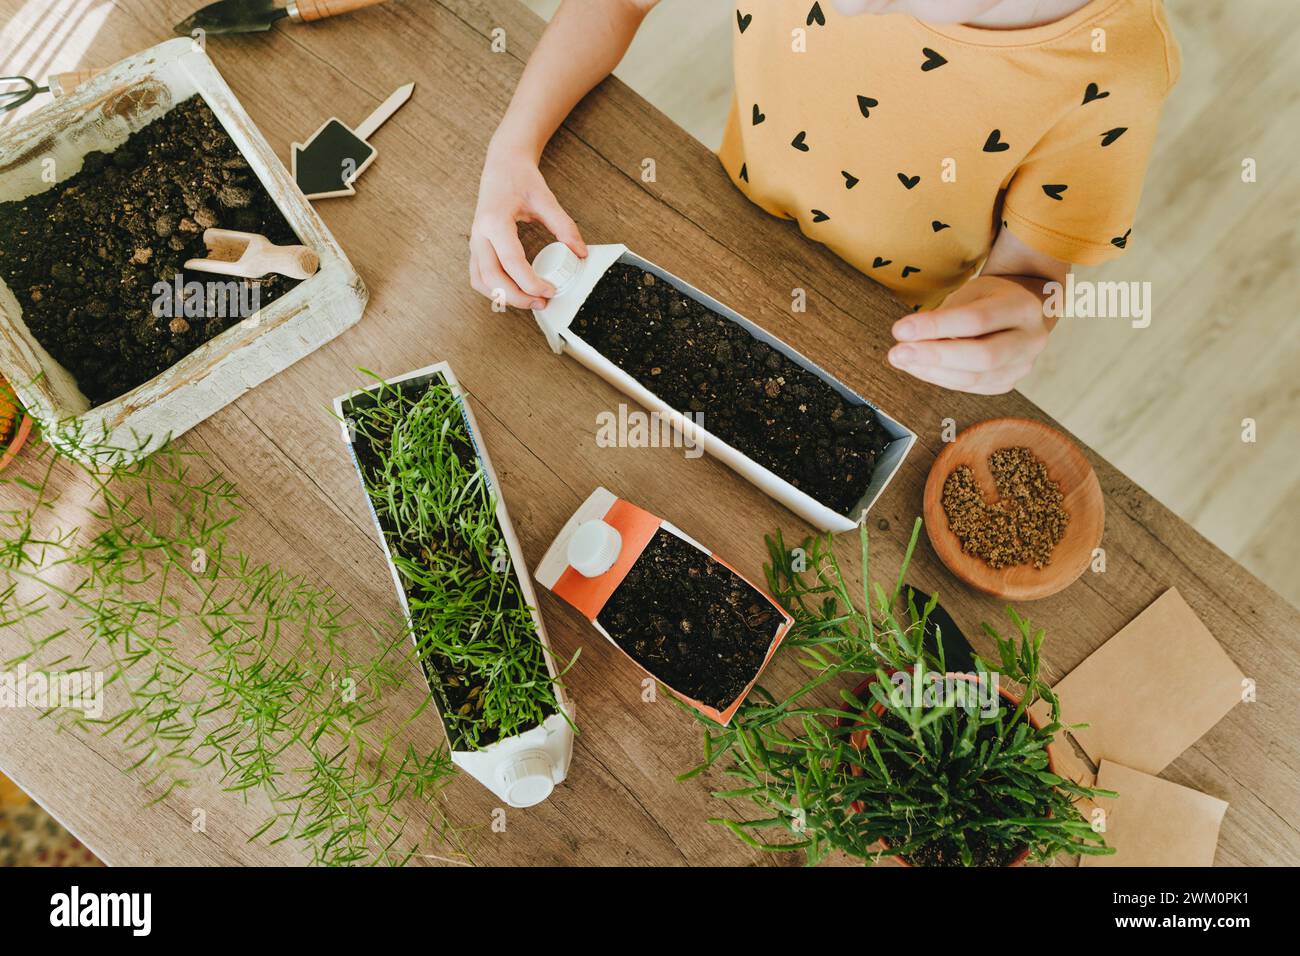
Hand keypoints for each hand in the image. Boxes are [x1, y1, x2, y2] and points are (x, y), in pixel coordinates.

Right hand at [470, 146, 586, 308]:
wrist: (502, 164)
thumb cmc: (520, 178)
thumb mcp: (546, 199)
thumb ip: (564, 225)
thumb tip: (580, 252)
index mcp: (495, 221)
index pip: (512, 262)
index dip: (531, 281)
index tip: (550, 290)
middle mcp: (479, 234)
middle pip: (492, 278)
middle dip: (517, 296)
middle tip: (541, 302)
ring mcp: (474, 241)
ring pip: (481, 281)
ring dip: (503, 296)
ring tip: (529, 300)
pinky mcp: (476, 246)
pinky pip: (479, 276)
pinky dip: (494, 289)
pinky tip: (514, 291)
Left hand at [887, 275, 1051, 394]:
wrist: (1021, 310)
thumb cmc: (990, 297)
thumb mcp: (972, 291)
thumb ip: (947, 315)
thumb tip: (910, 339)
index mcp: (1023, 308)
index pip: (977, 320)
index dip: (936, 327)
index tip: (900, 330)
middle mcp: (1030, 340)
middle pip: (982, 356)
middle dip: (934, 357)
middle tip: (897, 354)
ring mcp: (1022, 366)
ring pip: (974, 378)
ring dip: (932, 371)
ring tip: (902, 360)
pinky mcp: (1007, 383)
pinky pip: (970, 387)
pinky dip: (940, 378)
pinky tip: (918, 368)